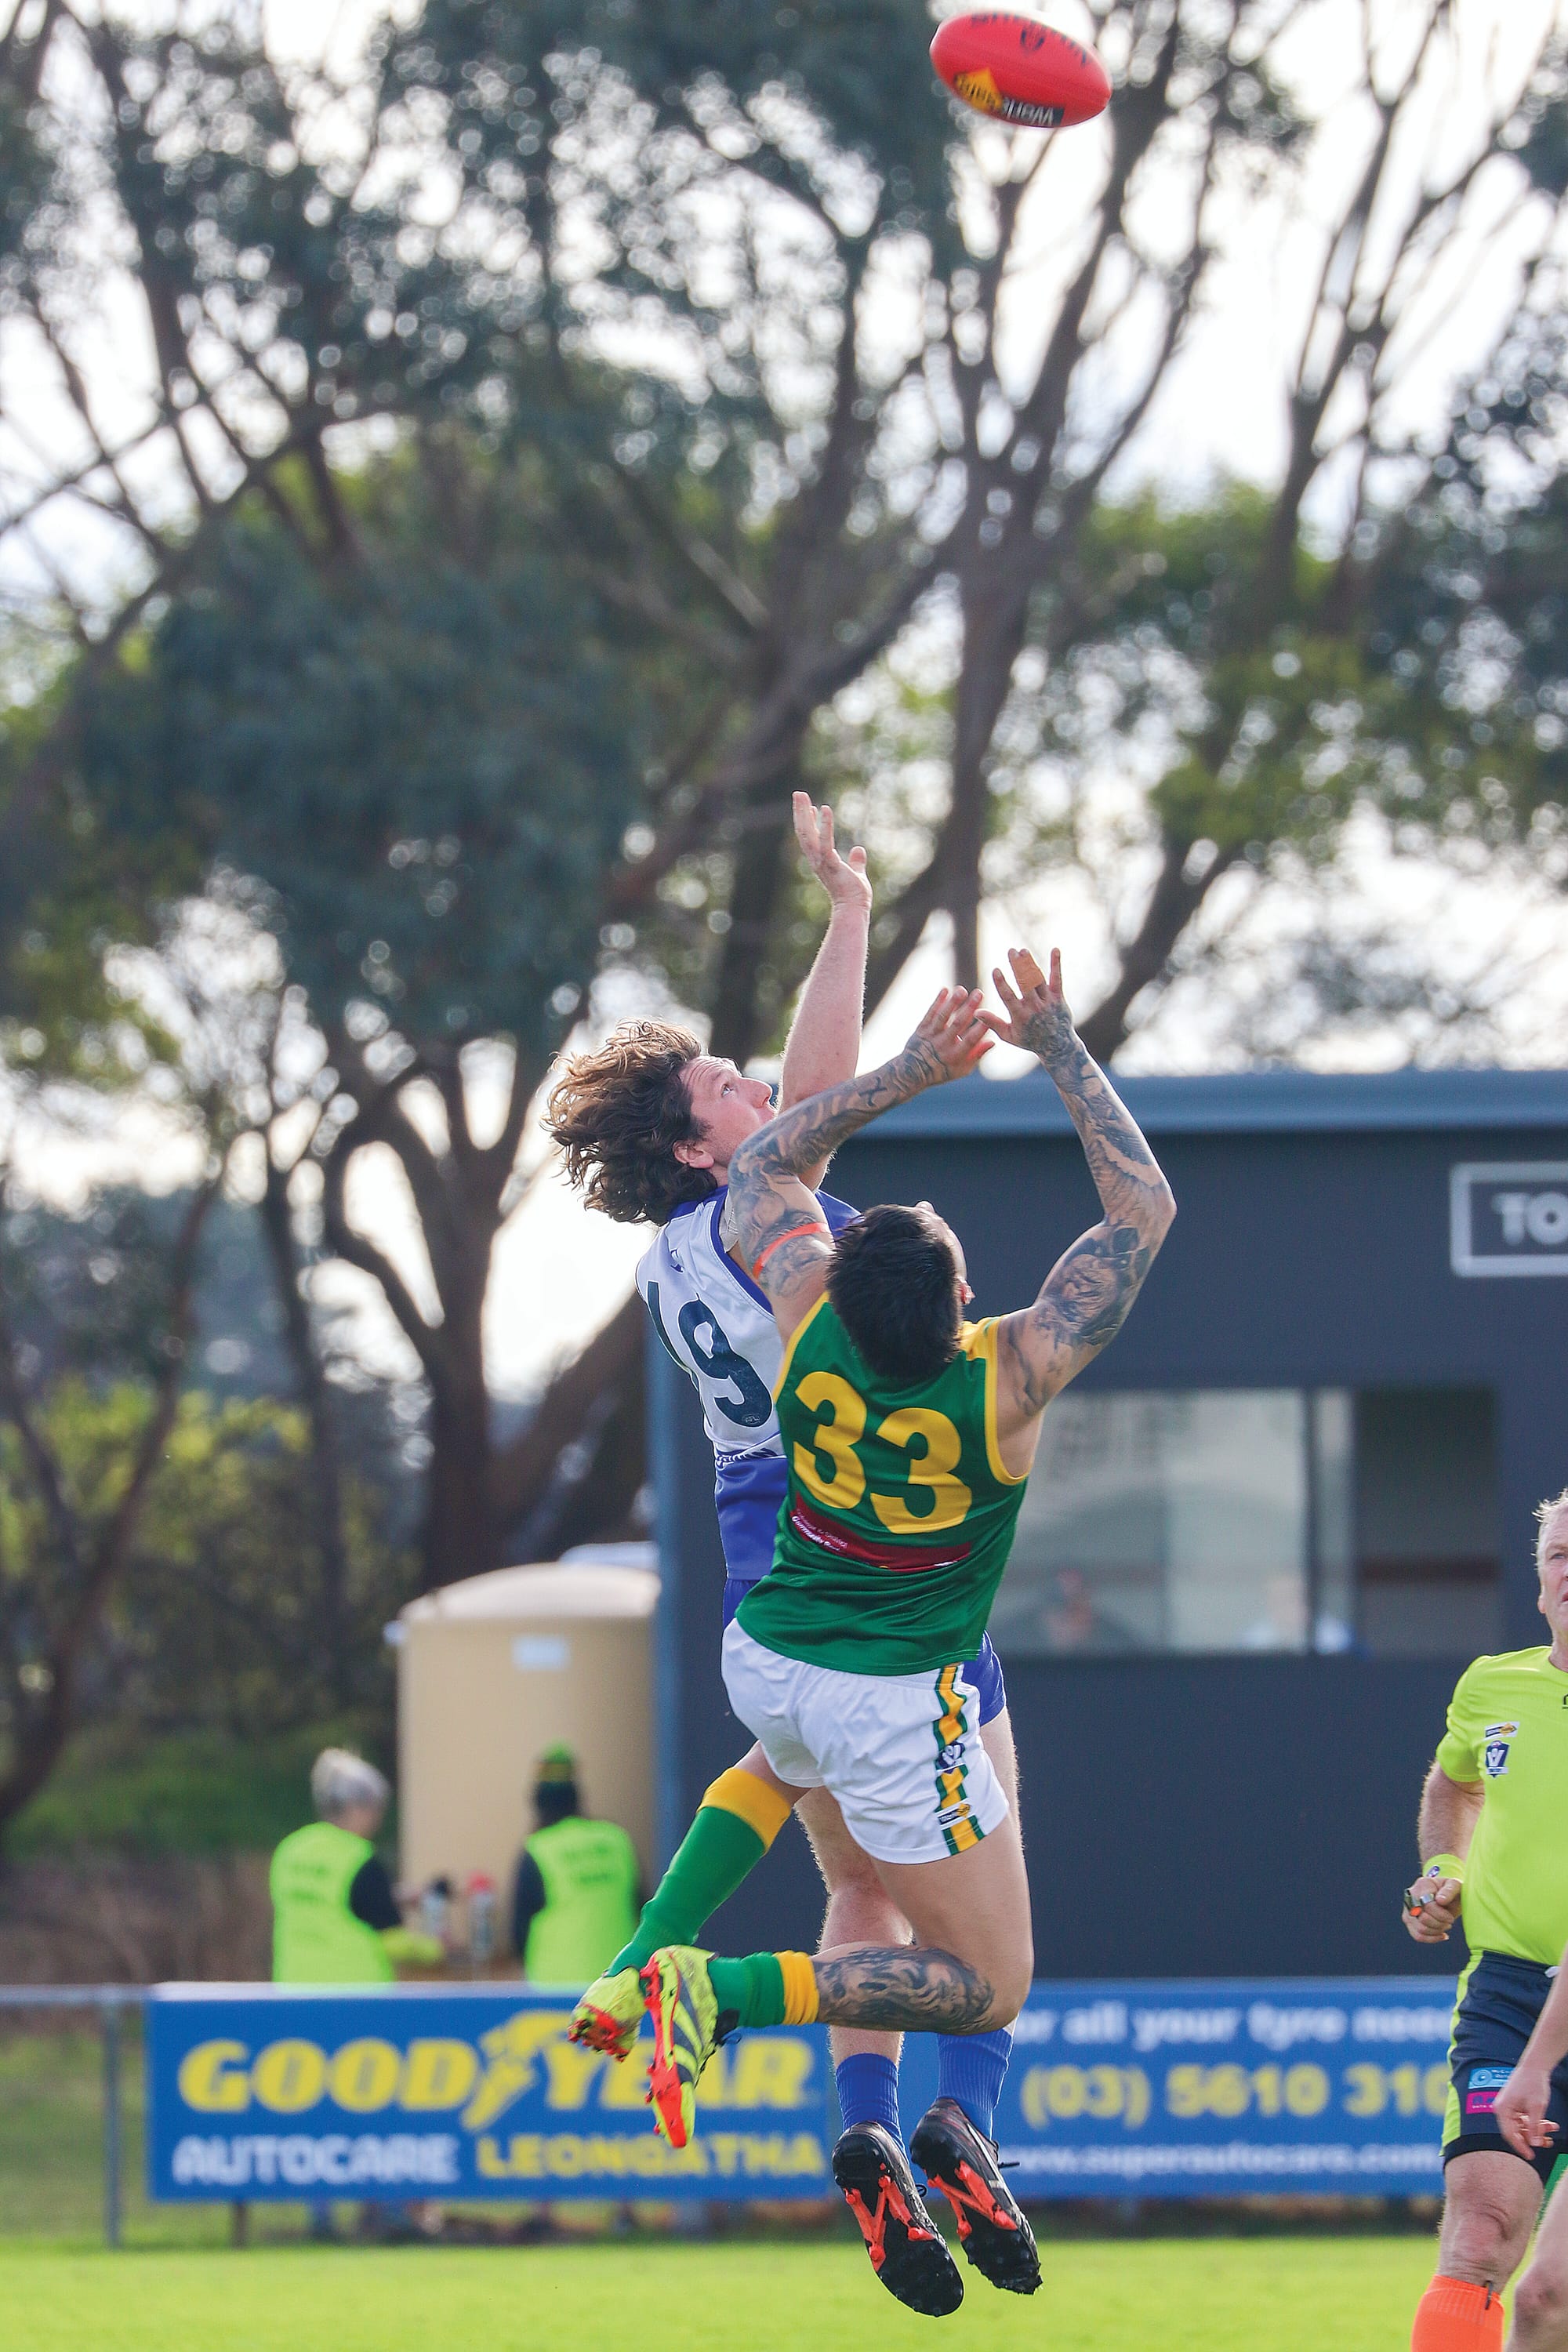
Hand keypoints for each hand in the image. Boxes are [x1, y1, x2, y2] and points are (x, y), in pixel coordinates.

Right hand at [794, 791, 871, 914]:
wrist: (854, 909)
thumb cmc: (854, 895)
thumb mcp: (856, 873)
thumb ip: (856, 862)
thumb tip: (859, 850)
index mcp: (821, 861)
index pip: (810, 838)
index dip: (809, 821)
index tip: (809, 806)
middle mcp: (816, 860)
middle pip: (803, 832)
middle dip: (799, 812)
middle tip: (798, 793)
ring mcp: (821, 861)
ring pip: (807, 834)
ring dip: (803, 813)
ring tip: (802, 795)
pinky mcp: (830, 862)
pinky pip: (825, 841)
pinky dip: (824, 824)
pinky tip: (824, 808)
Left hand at [904, 987, 992, 1084]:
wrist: (912, 1071)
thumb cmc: (943, 1070)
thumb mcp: (962, 1069)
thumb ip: (977, 1055)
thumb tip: (993, 1041)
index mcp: (955, 1056)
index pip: (969, 1041)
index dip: (979, 1030)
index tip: (989, 1018)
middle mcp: (942, 1044)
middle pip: (957, 1025)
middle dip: (969, 1008)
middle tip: (979, 993)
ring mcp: (931, 1035)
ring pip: (942, 1017)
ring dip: (952, 1002)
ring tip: (961, 990)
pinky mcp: (921, 1029)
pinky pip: (930, 1014)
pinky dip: (937, 1002)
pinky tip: (945, 990)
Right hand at [981, 947, 1077, 1071]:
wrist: (1057, 1045)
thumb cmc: (1029, 1039)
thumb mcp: (1009, 1035)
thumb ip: (993, 1023)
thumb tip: (975, 1012)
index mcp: (1020, 1016)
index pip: (1009, 997)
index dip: (1002, 983)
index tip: (995, 969)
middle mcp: (1035, 1008)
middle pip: (1025, 984)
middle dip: (1018, 967)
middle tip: (1011, 951)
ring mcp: (1048, 1001)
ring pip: (1038, 979)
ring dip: (1030, 964)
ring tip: (1022, 951)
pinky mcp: (1059, 997)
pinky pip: (1057, 979)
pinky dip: (1056, 964)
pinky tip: (1055, 950)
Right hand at [1401, 1873, 1462, 1942]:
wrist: (1447, 1896)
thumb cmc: (1452, 1891)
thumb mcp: (1455, 1886)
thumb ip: (1449, 1890)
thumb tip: (1440, 1900)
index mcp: (1422, 1885)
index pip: (1427, 1905)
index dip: (1441, 1915)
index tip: (1451, 1918)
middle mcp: (1410, 1896)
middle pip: (1422, 1919)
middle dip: (1439, 1924)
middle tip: (1449, 1922)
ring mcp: (1408, 1909)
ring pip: (1420, 1929)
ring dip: (1436, 1931)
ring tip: (1445, 1926)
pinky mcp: (1409, 1921)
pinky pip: (1417, 1936)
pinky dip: (1431, 1938)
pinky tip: (1442, 1935)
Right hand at [1493, 2063, 1556, 2160]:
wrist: (1536, 2066)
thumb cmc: (1533, 2083)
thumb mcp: (1537, 2107)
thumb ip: (1534, 2127)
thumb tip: (1534, 2144)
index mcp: (1502, 2109)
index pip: (1509, 2134)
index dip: (1521, 2147)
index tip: (1532, 2156)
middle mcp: (1503, 2110)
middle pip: (1516, 2132)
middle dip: (1533, 2137)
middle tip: (1547, 2143)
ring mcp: (1509, 2108)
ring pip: (1523, 2127)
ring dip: (1538, 2130)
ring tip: (1553, 2130)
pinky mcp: (1516, 2107)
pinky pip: (1526, 2120)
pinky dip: (1537, 2124)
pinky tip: (1550, 2125)